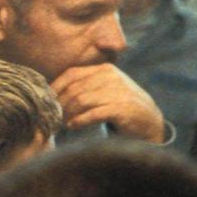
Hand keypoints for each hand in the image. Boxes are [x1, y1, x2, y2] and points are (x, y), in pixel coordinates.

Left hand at [51, 64, 165, 141]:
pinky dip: (80, 121)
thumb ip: (86, 86)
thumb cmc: (121, 106)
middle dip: (60, 104)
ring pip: (81, 101)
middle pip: (75, 89)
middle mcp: (111, 78)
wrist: (149, 120)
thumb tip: (53, 91)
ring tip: (61, 122)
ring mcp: (117, 92)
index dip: (56, 87)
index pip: (72, 74)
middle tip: (52, 115)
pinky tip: (73, 126)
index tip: (46, 100)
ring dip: (68, 113)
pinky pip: (93, 114)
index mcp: (104, 70)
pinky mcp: (122, 109)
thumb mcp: (106, 89)